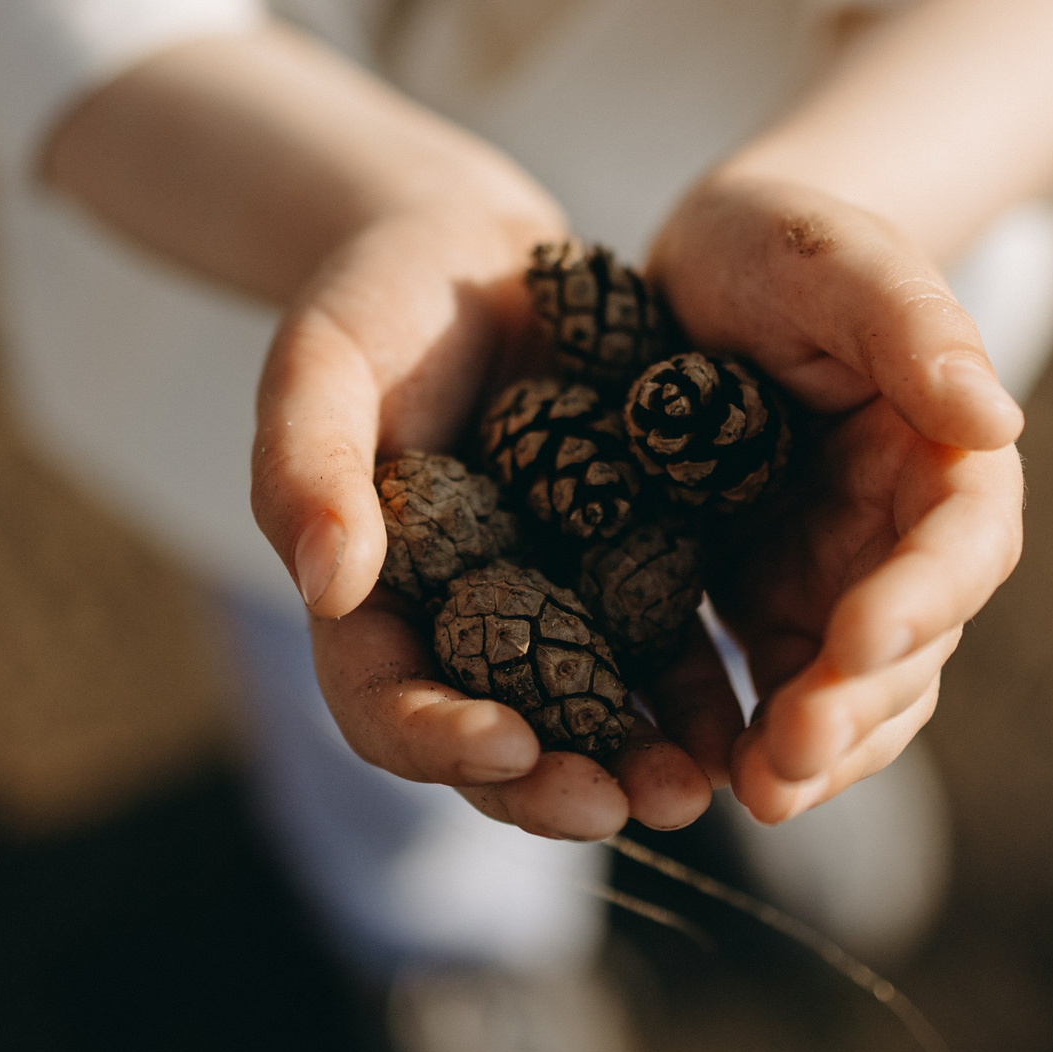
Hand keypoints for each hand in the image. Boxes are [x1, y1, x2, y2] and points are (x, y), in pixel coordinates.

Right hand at [250, 201, 720, 840]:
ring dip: (637, 761)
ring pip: (589, 714)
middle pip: (495, 740)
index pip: (386, 703)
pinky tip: (745, 719)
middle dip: (552, 785)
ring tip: (694, 787)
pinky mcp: (628, 564)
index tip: (507, 743)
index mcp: (370, 599)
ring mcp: (549, 600)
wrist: (473, 246)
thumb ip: (307, 469)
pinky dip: (699, 695)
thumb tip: (327, 587)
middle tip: (618, 805)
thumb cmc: (373, 299)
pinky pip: (666, 649)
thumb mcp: (321, 364)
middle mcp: (460, 621)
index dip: (439, 739)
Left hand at [646, 173, 1026, 822]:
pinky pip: (767, 697)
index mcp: (946, 453)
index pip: (961, 543)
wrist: (695, 270)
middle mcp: (902, 535)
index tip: (857, 641)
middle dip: (855, 706)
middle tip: (786, 753)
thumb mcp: (831, 255)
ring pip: (849, 695)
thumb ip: (911, 324)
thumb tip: (998, 420)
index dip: (920, 599)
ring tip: (751, 793)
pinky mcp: (760, 610)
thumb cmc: (774, 240)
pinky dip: (741, 743)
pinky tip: (693, 776)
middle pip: (911, 647)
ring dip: (811, 753)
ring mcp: (833, 582)